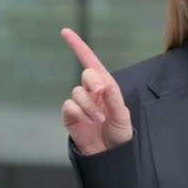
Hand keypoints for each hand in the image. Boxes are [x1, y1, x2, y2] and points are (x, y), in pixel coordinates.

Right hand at [60, 28, 132, 155]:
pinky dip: (80, 113)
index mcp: (106, 86)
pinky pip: (69, 106)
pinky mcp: (70, 116)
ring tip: (100, 120)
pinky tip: (89, 123)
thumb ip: (113, 97)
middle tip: (102, 93)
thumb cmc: (120, 133)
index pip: (91, 61)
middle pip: (86, 75)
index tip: (65, 31)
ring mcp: (79, 103)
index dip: (78, 46)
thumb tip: (102, 82)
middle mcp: (91, 92)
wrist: (110, 155)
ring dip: (90, 106)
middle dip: (94, 82)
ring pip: (77, 93)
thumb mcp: (122, 114)